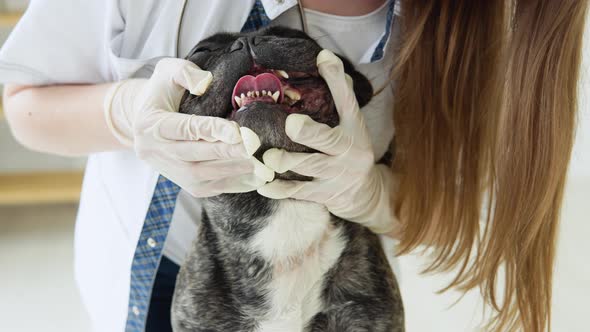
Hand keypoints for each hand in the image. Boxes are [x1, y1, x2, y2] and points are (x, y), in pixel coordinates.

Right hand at [103, 58, 273, 196]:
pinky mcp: (183, 184)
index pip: (185, 128)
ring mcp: (169, 171)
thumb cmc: (162, 92)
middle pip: (194, 156)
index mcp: (151, 124)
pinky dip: (234, 183)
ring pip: (202, 176)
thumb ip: (186, 73)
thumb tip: (205, 83)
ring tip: (259, 162)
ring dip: (233, 170)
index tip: (237, 131)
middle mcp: (155, 152)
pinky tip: (255, 176)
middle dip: (226, 153)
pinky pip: (209, 188)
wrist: (143, 120)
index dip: (212, 130)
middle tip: (254, 148)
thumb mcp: (168, 71)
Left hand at [257, 50, 397, 233]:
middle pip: (328, 141)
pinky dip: (280, 190)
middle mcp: (347, 152)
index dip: (335, 81)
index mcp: (354, 129)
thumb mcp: (352, 120)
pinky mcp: (322, 194)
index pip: (347, 102)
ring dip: (287, 162)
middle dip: (309, 133)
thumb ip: (340, 90)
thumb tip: (323, 55)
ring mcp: (335, 176)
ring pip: (309, 168)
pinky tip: (263, 185)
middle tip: (291, 125)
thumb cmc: (352, 147)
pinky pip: (298, 192)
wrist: (365, 192)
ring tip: (268, 157)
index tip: (319, 65)